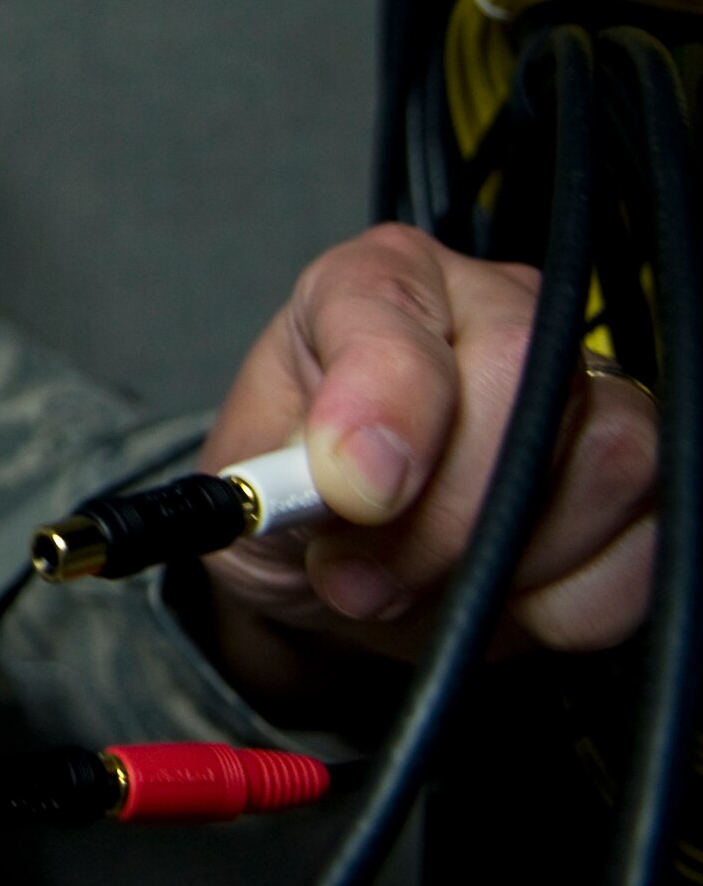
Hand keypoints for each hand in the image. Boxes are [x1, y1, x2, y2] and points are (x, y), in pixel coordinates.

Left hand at [199, 224, 657, 701]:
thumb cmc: (285, 501)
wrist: (331, 572)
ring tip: (416, 582)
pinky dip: (561, 604)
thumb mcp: (241, 490)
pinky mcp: (640, 481)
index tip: (356, 490)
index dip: (386, 401)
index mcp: (376, 281)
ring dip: (499, 564)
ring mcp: (587, 387)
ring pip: (606, 463)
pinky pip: (644, 550)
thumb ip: (280, 476)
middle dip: (442, 513)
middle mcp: (493, 309)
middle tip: (361, 574)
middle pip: (525, 381)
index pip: (397, 313)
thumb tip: (352, 480)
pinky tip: (493, 594)